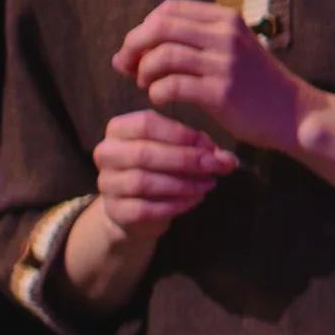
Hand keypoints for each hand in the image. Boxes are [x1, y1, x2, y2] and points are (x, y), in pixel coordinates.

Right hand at [92, 105, 237, 231]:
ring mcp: (107, 183)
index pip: (146, 124)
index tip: (207, 145)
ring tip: (207, 184)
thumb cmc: (160, 169)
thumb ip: (201, 150)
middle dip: (185, 160)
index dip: (179, 133)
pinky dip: (174, 204)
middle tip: (214, 166)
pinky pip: (145, 208)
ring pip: (144, 181)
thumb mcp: (179, 151)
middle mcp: (106, 153)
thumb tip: (227, 159)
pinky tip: (194, 200)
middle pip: (144, 153)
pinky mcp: (115, 211)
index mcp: (119, 129)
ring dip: (182, 183)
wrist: (137, 210)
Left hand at [115, 0, 306, 154]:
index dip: (144, 27)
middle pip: (160, 27)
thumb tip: (135, 46)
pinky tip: (160, 99)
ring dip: (144, 71)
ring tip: (145, 84)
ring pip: (163, 55)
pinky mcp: (221, 94)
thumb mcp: (232, 49)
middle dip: (134, 46)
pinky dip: (156, 92)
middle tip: (126, 65)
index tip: (136, 48)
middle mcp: (225, 36)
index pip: (169, 9)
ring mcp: (224, 64)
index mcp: (226, 19)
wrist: (294, 114)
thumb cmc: (256, 85)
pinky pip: (171, 86)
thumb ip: (193, 42)